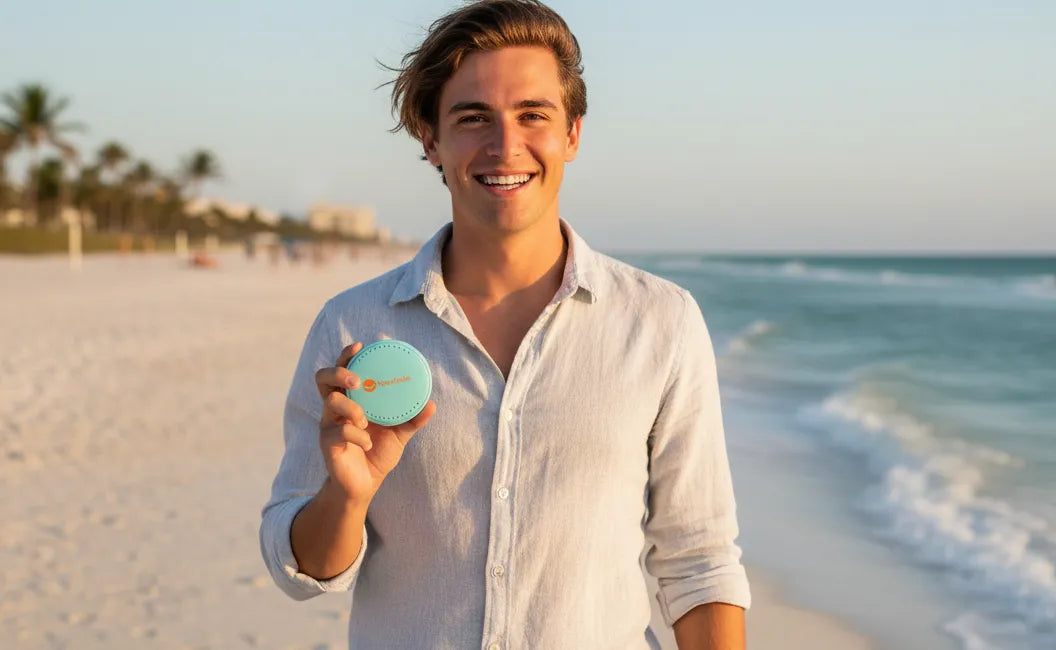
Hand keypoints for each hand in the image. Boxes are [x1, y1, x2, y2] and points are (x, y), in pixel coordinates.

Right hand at [314, 341, 436, 503]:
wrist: (365, 484)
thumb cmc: (378, 453)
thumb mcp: (399, 434)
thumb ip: (413, 419)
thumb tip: (431, 404)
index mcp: (351, 399)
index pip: (343, 370)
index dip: (347, 355)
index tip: (361, 345)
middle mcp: (335, 408)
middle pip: (323, 378)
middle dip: (338, 372)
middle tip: (357, 380)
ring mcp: (328, 425)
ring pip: (329, 402)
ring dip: (350, 406)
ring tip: (364, 419)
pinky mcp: (327, 443)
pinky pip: (338, 431)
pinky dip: (357, 435)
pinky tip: (368, 442)